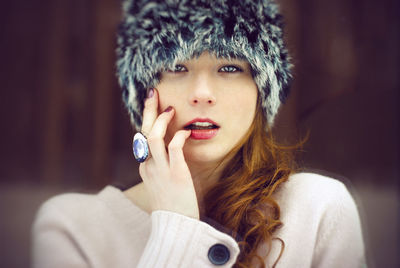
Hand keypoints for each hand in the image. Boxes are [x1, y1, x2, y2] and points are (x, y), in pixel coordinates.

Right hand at [139, 88, 199, 219]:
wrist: (176, 226)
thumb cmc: (174, 204)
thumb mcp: (164, 183)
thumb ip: (165, 166)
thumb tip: (173, 150)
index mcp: (146, 167)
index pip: (143, 138)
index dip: (148, 120)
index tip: (155, 107)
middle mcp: (150, 165)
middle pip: (144, 132)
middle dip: (147, 111)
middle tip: (152, 93)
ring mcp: (161, 169)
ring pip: (153, 137)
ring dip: (160, 120)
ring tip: (170, 108)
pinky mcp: (176, 174)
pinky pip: (174, 148)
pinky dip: (179, 136)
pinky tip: (186, 131)